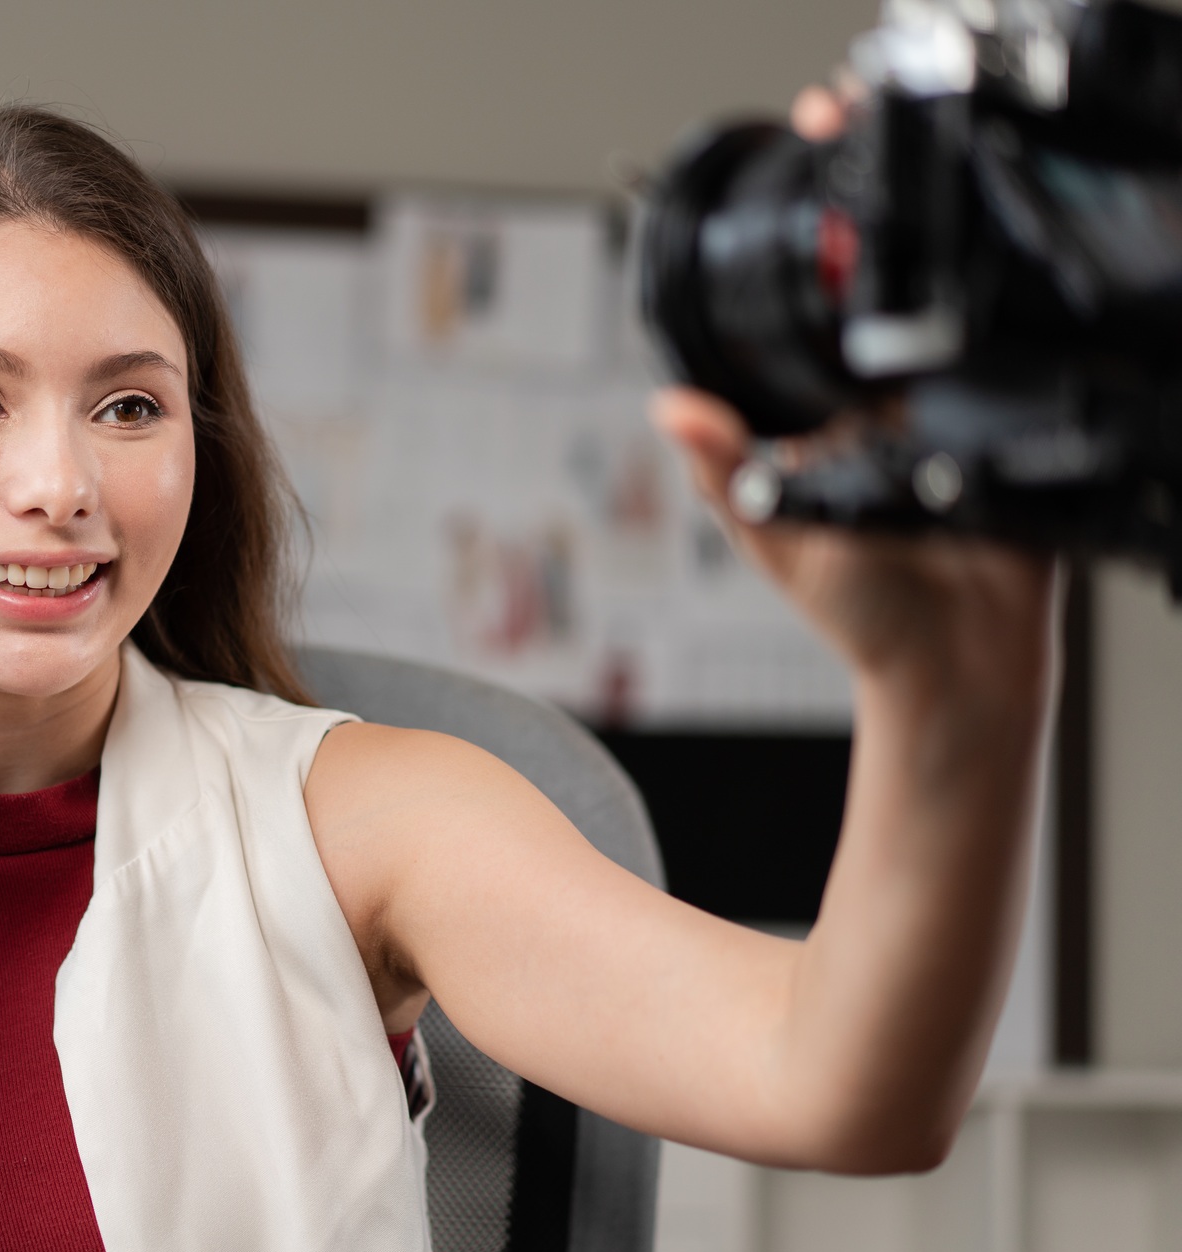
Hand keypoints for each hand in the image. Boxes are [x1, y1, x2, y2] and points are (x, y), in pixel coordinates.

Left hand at [650, 85, 1055, 709]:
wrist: (959, 669)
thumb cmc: (861, 613)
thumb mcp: (778, 537)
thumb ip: (731, 474)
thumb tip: (670, 410)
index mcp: (825, 412)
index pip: (808, 313)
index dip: (807, 246)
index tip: (800, 176)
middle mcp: (888, 398)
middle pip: (878, 291)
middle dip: (866, 221)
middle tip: (849, 151)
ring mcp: (953, 405)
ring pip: (942, 312)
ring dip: (930, 260)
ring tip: (899, 213)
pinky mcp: (1012, 425)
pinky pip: (1011, 363)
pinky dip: (999, 329)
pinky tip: (980, 300)